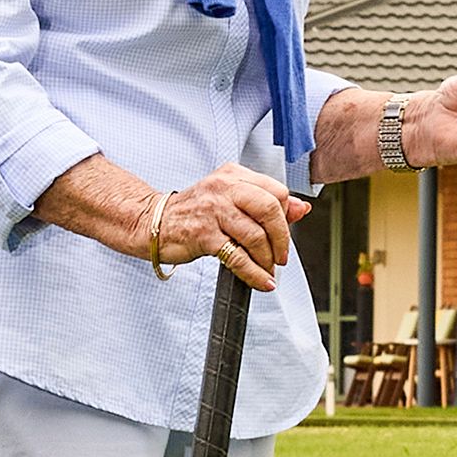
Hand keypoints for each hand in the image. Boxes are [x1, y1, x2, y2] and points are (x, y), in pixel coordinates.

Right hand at [147, 164, 307, 291]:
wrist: (154, 222)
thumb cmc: (195, 212)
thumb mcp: (231, 198)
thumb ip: (267, 202)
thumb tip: (303, 209)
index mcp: (234, 175)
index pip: (277, 191)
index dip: (287, 215)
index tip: (285, 233)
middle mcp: (224, 188)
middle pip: (270, 209)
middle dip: (282, 238)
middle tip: (281, 255)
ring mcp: (213, 211)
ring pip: (256, 235)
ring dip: (268, 259)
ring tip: (268, 269)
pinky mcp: (204, 235)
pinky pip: (238, 257)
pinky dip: (254, 273)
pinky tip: (261, 281)